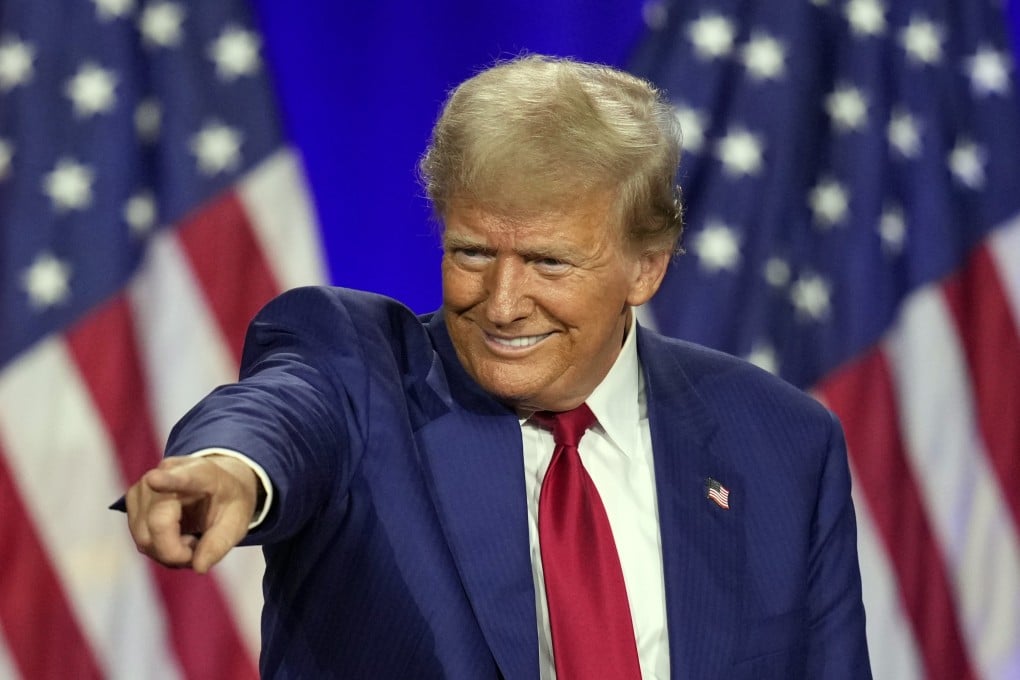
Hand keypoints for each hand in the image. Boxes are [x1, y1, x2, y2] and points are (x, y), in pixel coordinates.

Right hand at [125, 454, 258, 572]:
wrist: (217, 484)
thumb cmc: (228, 501)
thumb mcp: (238, 521)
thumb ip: (220, 543)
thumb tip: (198, 566)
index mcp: (201, 473)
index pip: (183, 478)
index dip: (167, 481)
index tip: (154, 479)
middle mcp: (167, 473)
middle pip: (157, 524)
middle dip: (176, 551)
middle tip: (199, 547)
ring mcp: (145, 486)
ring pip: (144, 537)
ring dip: (168, 552)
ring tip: (191, 540)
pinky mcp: (133, 500)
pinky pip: (141, 539)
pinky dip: (159, 548)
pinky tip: (177, 538)